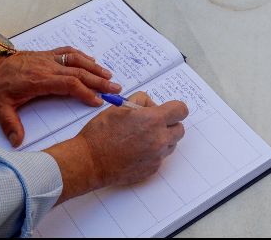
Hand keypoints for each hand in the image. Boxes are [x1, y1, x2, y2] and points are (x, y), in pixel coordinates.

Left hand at [0, 46, 121, 146]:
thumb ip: (10, 124)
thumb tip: (17, 142)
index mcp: (39, 80)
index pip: (69, 84)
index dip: (85, 92)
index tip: (98, 101)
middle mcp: (47, 67)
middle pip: (79, 72)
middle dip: (99, 80)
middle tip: (116, 87)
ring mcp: (48, 59)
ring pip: (77, 60)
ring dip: (94, 67)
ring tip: (109, 74)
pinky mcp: (46, 55)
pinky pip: (68, 52)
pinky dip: (82, 56)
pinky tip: (91, 60)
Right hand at [46, 92, 188, 202]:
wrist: (89, 161)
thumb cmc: (101, 133)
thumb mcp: (120, 106)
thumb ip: (142, 101)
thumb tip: (152, 105)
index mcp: (153, 120)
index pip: (181, 110)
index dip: (174, 108)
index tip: (167, 110)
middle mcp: (160, 139)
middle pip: (179, 129)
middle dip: (169, 124)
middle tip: (151, 124)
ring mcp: (157, 157)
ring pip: (171, 144)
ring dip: (162, 139)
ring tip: (141, 138)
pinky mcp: (152, 169)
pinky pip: (160, 158)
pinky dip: (153, 153)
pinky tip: (136, 150)